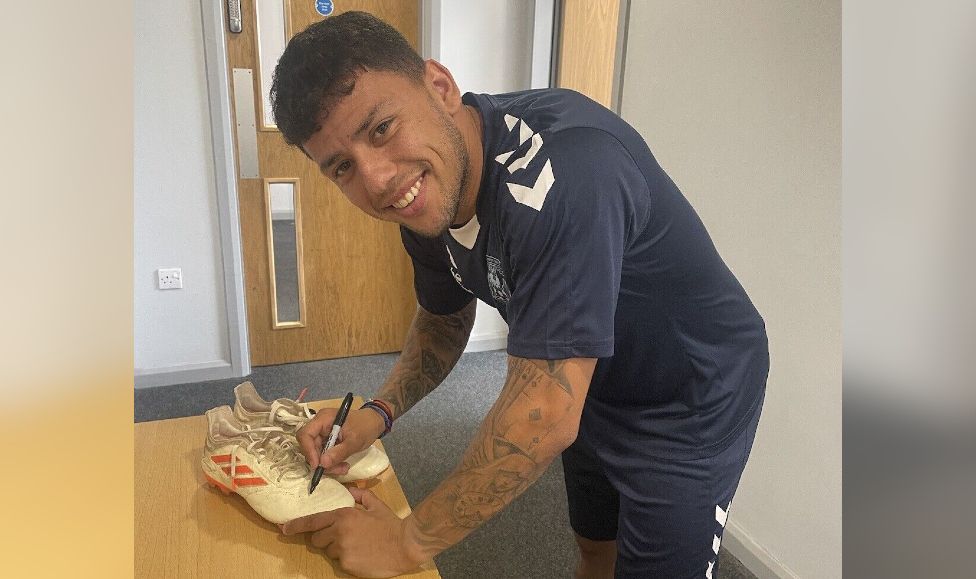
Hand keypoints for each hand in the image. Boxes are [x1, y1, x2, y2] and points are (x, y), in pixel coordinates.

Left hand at [282, 488, 424, 577]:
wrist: (406, 545)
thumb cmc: (391, 524)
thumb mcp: (376, 504)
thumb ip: (360, 495)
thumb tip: (349, 489)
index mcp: (344, 516)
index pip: (313, 521)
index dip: (296, 526)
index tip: (284, 529)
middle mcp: (339, 533)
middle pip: (317, 539)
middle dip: (325, 538)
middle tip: (342, 536)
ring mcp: (342, 550)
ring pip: (329, 551)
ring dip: (337, 548)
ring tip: (358, 545)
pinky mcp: (348, 565)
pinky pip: (340, 562)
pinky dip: (348, 558)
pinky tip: (363, 555)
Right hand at [296, 406, 386, 471]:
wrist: (375, 423)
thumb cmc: (366, 427)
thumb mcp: (355, 440)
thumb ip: (339, 452)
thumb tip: (322, 464)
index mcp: (323, 419)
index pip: (305, 434)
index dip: (308, 450)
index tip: (317, 465)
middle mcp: (319, 425)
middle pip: (309, 446)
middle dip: (321, 461)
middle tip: (335, 470)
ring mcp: (323, 433)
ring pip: (316, 453)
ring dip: (328, 464)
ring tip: (343, 469)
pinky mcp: (327, 441)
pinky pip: (323, 454)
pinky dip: (331, 462)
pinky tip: (342, 466)